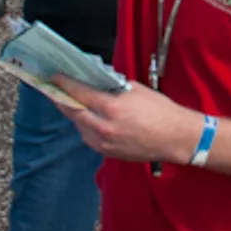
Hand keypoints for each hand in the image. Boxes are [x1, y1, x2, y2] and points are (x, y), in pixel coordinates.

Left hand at [52, 75, 203, 164]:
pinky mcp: (108, 153)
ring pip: (79, 126)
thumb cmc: (160, 111)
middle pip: (72, 112)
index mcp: (112, 107)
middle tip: (55, 89)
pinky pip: (88, 137)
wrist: (175, 138)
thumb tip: (96, 80)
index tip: (55, 77)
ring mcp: (105, 142)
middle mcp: (104, 127)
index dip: (65, 84)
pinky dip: (85, 127)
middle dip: (62, 99)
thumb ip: (113, 86)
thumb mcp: (136, 89)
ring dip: (75, 114)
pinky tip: (89, 119)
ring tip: (73, 103)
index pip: (80, 93)